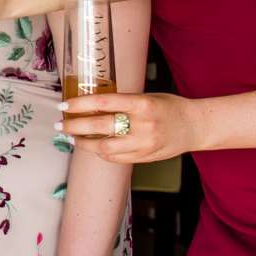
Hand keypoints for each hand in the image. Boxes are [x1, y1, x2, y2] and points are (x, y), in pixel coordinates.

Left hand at [59, 91, 194, 164]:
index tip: (64, 105)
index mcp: (143, 104)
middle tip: (60, 124)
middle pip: (100, 126)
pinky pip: (116, 158)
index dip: (80, 104)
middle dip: (75, 126)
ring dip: (84, 143)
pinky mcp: (145, 157)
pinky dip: (100, 152)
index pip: (104, 102)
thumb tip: (89, 105)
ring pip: (105, 147)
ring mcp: (144, 144)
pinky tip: (93, 146)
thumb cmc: (168, 107)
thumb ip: (122, 103)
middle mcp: (143, 125)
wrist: (195, 126)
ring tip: (72, 138)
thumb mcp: (146, 97)